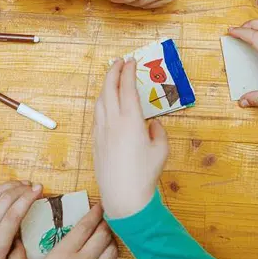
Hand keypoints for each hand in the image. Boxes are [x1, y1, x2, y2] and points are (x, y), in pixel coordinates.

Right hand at [8, 204, 117, 258]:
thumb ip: (16, 255)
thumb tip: (13, 240)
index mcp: (64, 254)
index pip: (86, 226)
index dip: (95, 213)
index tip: (99, 205)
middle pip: (103, 234)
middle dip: (105, 223)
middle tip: (102, 219)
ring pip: (112, 250)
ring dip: (111, 240)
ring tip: (105, 237)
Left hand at [93, 59, 169, 218]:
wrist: (123, 196)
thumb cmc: (145, 174)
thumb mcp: (161, 150)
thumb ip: (158, 131)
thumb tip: (152, 124)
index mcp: (131, 120)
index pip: (127, 88)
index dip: (129, 72)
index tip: (131, 62)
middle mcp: (113, 122)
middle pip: (109, 89)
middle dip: (113, 72)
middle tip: (119, 62)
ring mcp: (101, 131)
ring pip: (100, 101)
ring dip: (105, 87)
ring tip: (112, 80)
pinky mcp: (95, 142)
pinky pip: (97, 115)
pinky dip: (101, 103)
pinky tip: (105, 104)